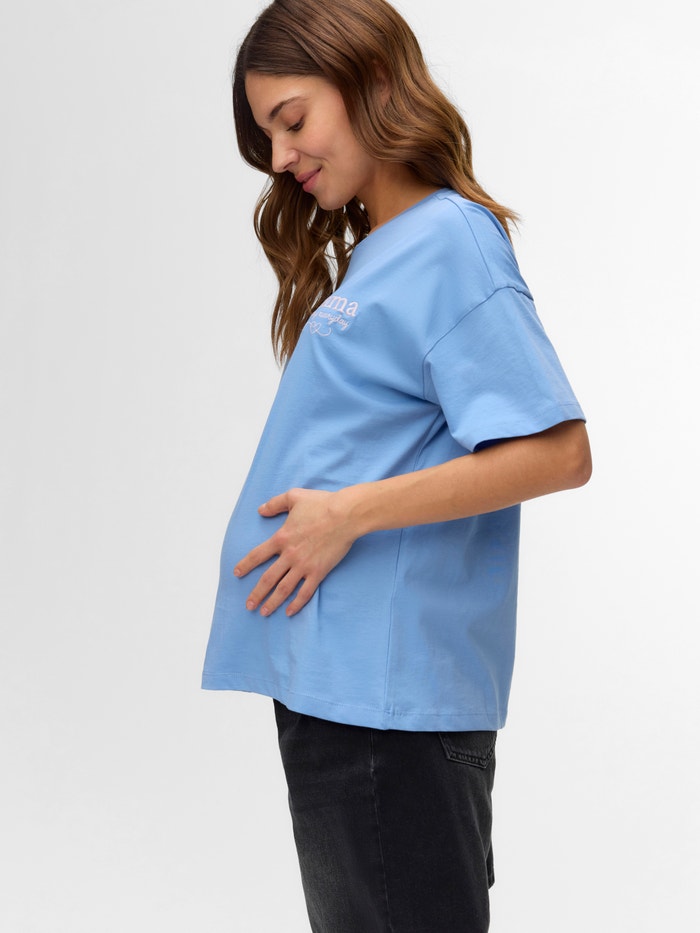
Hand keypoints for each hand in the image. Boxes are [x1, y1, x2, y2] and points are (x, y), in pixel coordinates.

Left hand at [234, 487, 356, 616]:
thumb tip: (260, 510)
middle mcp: (289, 555)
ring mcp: (304, 566)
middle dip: (256, 594)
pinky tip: (289, 612)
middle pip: (268, 578)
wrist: (345, 515)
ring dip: (272, 602)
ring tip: (264, 612)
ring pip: (284, 589)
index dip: (246, 565)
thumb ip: (275, 504)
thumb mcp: (294, 497)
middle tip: (249, 605)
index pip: (257, 555)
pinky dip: (297, 603)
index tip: (236, 574)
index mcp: (281, 538)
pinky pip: (305, 592)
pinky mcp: (319, 572)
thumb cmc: (321, 504)